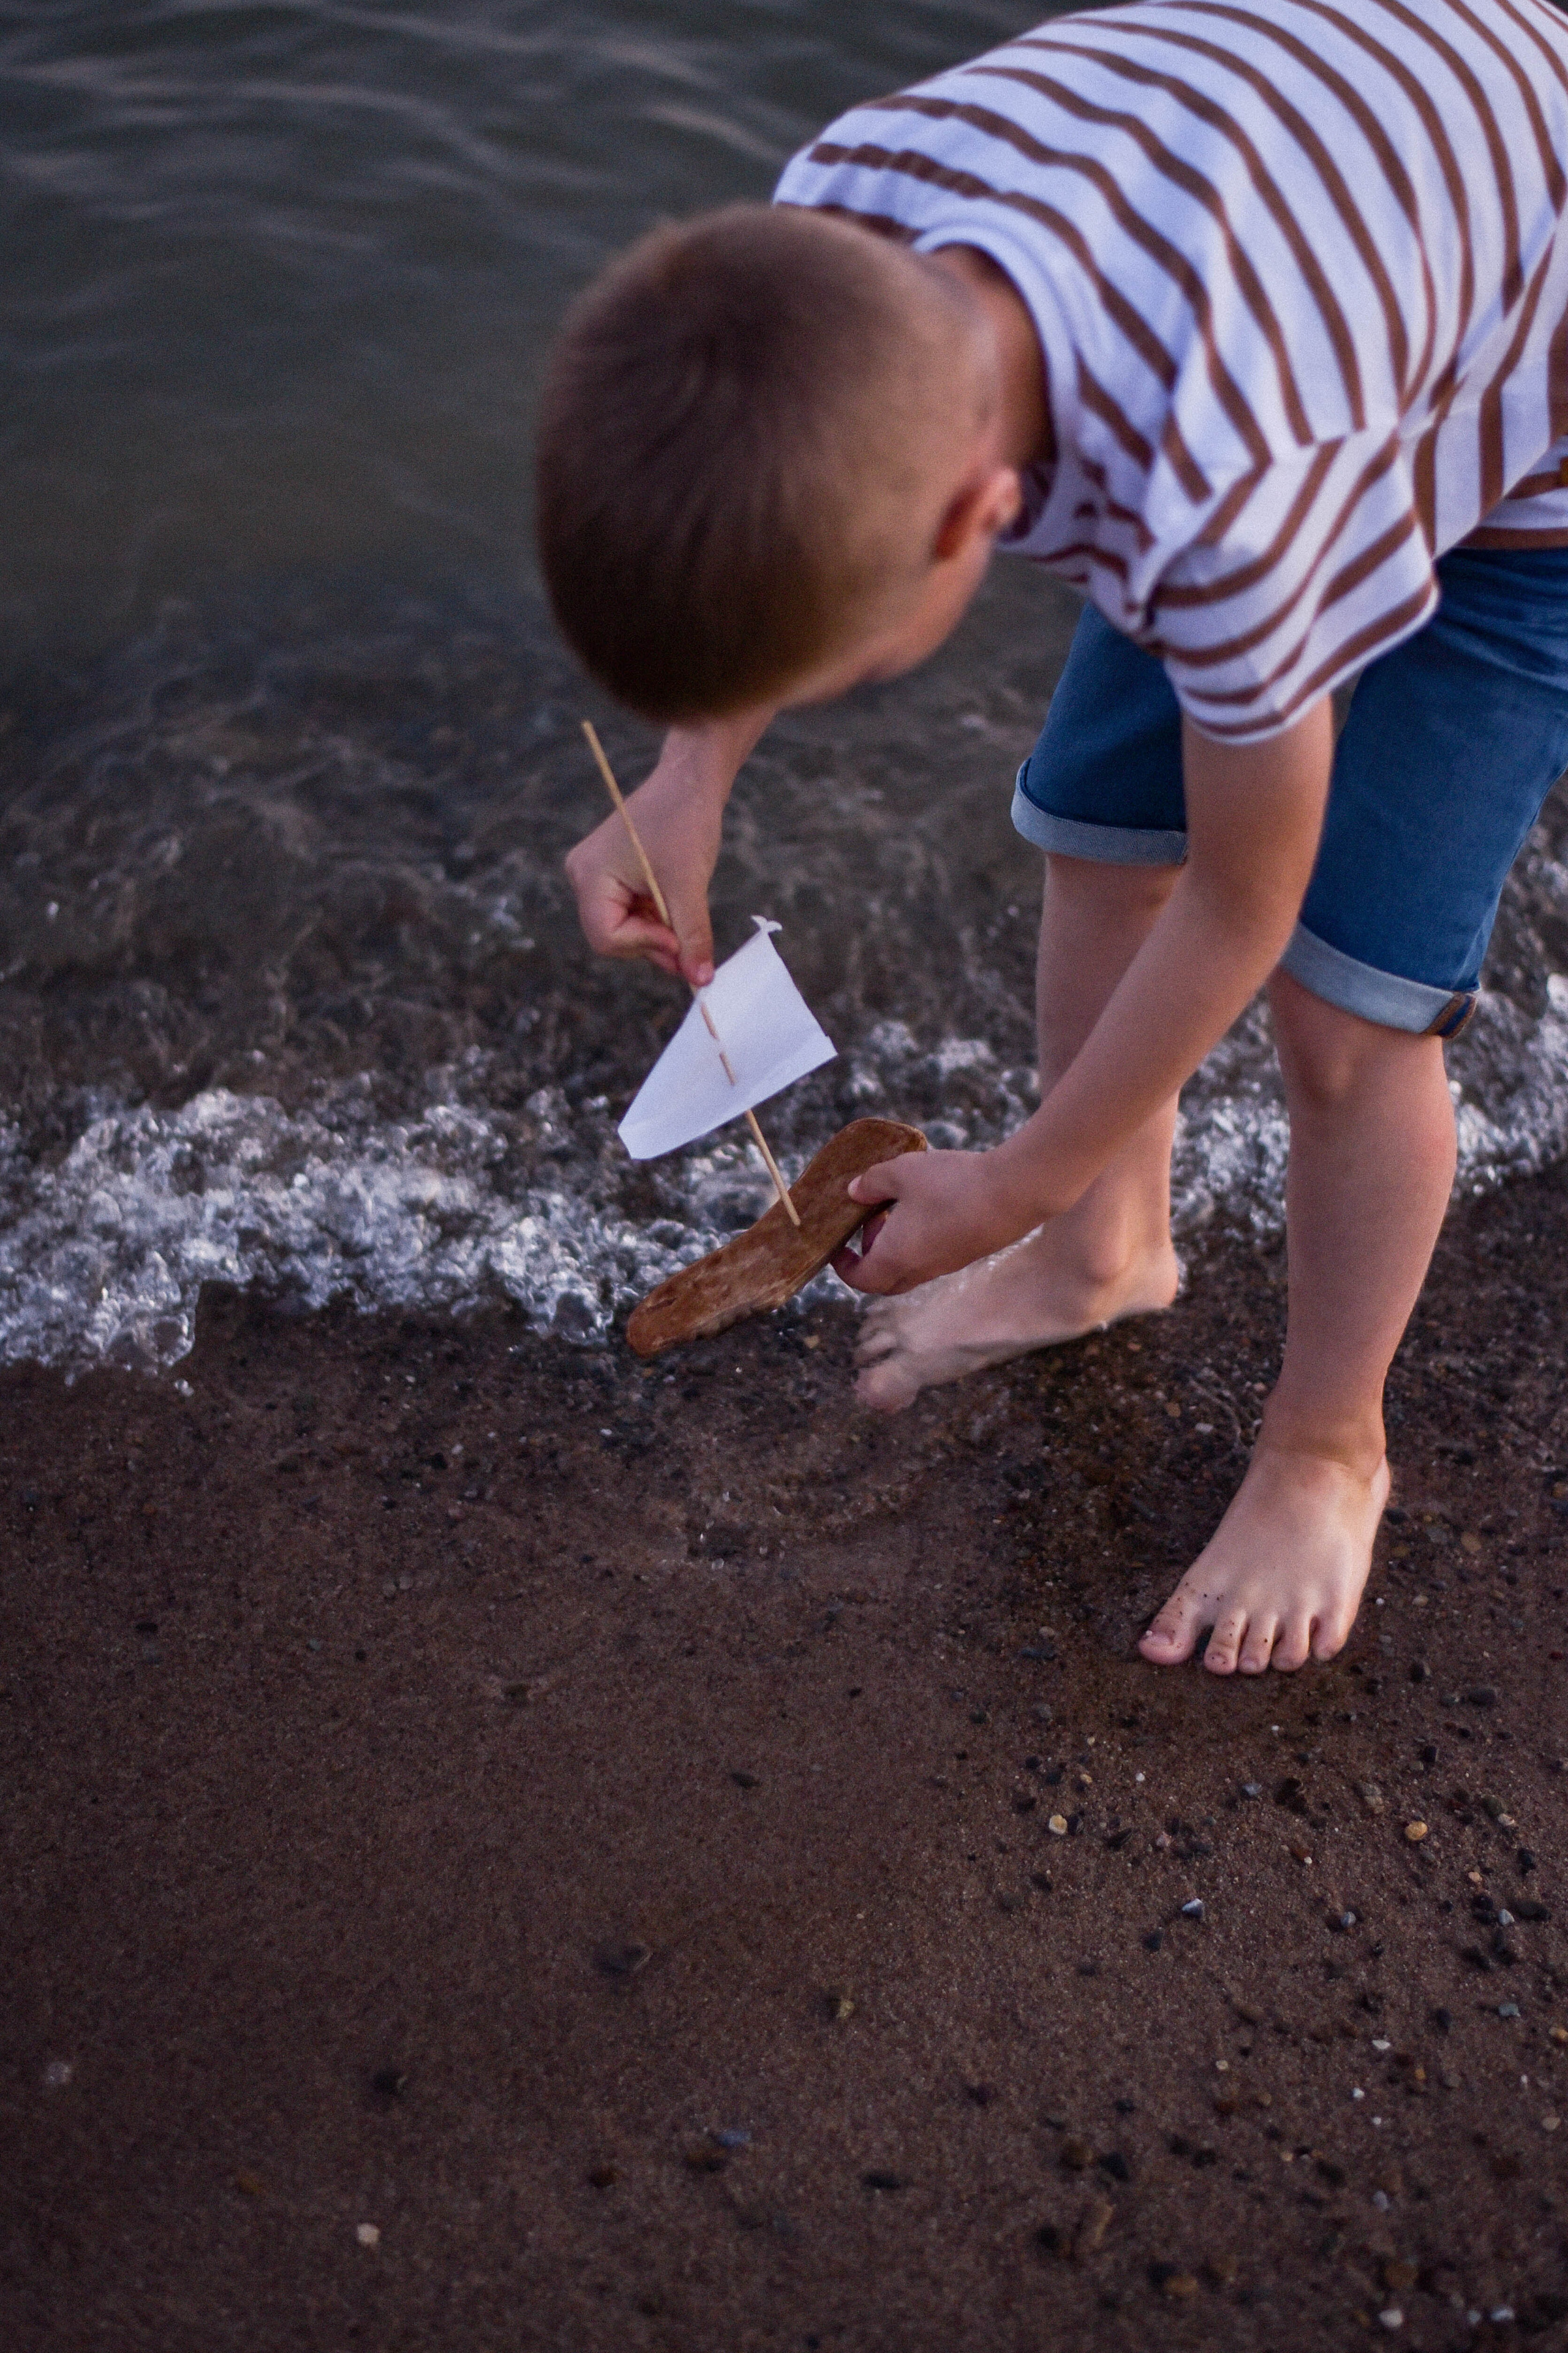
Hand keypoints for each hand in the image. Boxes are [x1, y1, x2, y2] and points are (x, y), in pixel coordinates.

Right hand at [564, 709, 773, 984]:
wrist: (690, 781)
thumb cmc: (685, 822)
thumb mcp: (690, 886)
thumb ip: (691, 936)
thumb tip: (701, 981)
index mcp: (590, 876)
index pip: (607, 938)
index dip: (646, 946)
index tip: (681, 940)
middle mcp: (584, 878)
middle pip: (613, 938)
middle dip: (653, 944)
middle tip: (689, 943)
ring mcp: (597, 877)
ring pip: (625, 930)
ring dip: (658, 932)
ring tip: (685, 915)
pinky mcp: (614, 876)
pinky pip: (631, 913)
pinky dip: (656, 919)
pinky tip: (677, 904)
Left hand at [830, 1147, 1031, 1294]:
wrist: (1013, 1192)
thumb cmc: (950, 1183)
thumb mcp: (901, 1172)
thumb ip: (872, 1182)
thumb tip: (854, 1191)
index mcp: (895, 1257)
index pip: (861, 1280)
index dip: (844, 1268)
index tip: (837, 1248)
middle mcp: (921, 1269)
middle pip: (886, 1281)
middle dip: (871, 1260)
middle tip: (870, 1224)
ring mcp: (948, 1264)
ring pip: (912, 1269)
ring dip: (897, 1247)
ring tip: (900, 1208)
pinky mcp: (969, 1253)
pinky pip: (935, 1257)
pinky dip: (922, 1241)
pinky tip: (931, 1205)